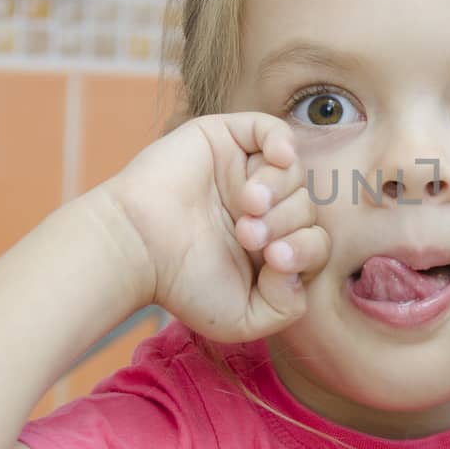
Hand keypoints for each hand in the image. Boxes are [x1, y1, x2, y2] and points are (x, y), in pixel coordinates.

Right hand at [96, 113, 329, 342]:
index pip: (313, 242)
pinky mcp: (225, 140)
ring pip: (293, 173)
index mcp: (267, 246)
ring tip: (246, 207)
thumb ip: (288, 305)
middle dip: (286, 222)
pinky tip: (275, 160)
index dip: (305, 250)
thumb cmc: (182, 284)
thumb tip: (300, 265)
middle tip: (247, 235)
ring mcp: (244, 172)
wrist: (136, 247)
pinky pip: (272, 130)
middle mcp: (261, 209)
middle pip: (306, 207)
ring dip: (278, 191)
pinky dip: (282, 142)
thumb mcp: (244, 318)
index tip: (273, 259)